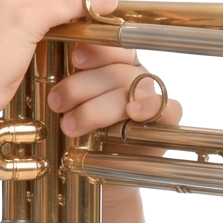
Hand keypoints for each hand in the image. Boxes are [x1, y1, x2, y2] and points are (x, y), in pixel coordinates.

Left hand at [45, 9, 183, 136]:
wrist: (100, 177)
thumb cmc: (84, 137)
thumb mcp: (70, 106)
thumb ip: (69, 80)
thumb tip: (55, 49)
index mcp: (117, 65)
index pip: (113, 46)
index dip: (96, 49)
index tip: (75, 58)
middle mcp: (137, 78)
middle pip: (117, 71)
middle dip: (84, 86)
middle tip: (57, 102)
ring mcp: (153, 98)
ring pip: (132, 90)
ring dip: (98, 107)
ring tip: (70, 126)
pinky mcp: (167, 122)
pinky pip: (167, 106)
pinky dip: (149, 106)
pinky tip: (133, 111)